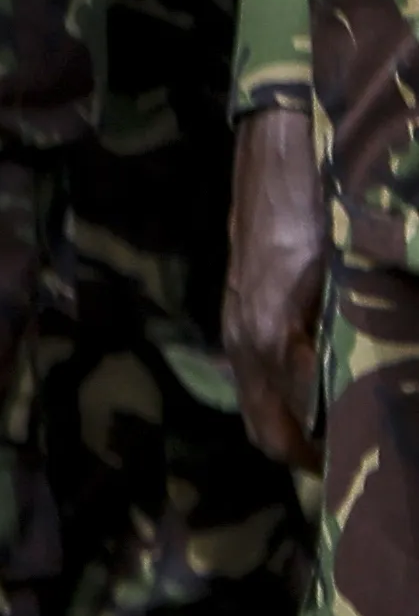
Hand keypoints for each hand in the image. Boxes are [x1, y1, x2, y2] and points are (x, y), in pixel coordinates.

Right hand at [233, 102, 330, 478]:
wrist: (279, 143)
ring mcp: (235, 320)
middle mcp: (244, 337)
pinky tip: (321, 382)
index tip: (361, 472)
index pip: (290, 429)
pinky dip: (282, 394)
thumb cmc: (324, 202)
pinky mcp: (237, 304)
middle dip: (307, 454)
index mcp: (271, 334)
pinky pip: (254, 372)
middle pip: (264, 428)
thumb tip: (381, 382)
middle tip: (355, 461)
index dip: (326, 459)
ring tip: (343, 429)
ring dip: (294, 424)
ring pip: (256, 402)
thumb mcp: (352, 270)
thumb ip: (355, 332)